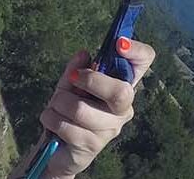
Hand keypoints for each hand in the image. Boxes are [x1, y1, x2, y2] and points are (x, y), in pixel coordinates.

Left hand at [37, 37, 155, 177]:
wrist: (56, 148)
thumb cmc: (67, 111)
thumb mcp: (68, 86)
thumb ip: (75, 70)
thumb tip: (84, 53)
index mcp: (120, 87)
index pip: (143, 64)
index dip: (136, 51)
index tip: (118, 44)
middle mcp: (122, 109)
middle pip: (120, 91)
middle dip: (90, 80)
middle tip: (73, 80)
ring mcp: (110, 129)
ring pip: (80, 109)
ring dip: (58, 104)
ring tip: (57, 108)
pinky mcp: (93, 145)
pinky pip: (64, 125)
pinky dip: (50, 118)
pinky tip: (53, 123)